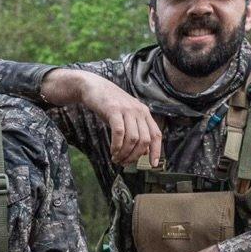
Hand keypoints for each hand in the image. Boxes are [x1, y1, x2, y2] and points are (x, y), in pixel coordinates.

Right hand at [41, 69, 161, 166]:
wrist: (94, 87)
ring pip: (133, 138)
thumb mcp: (126, 117)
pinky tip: (112, 151)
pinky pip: (119, 132)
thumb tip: (145, 152)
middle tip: (124, 163)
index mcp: (144, 113)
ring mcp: (127, 110)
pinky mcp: (114, 110)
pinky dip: (117, 145)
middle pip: (144, 140)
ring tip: (116, 159)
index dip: (156, 151)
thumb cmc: (110, 105)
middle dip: (135, 156)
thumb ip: (137, 131)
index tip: (152, 165)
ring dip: (125, 153)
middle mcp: (139, 111)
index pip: (156, 135)